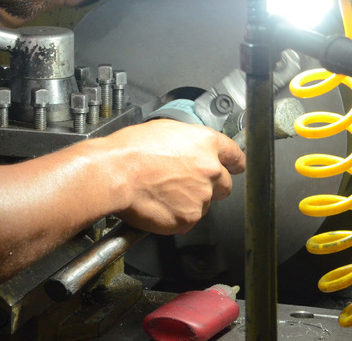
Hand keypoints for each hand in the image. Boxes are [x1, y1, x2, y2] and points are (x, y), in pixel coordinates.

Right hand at [100, 118, 244, 234]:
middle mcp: (210, 170)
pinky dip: (175, 217)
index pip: (235, 155)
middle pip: (225, 184)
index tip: (235, 167)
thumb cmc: (131, 150)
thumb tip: (187, 151)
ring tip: (163, 193)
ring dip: (189, 202)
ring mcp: (202, 196)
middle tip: (186, 185)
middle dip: (210, 186)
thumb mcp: (164, 130)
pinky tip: (159, 205)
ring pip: (204, 204)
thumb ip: (186, 143)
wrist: (116, 172)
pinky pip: (187, 221)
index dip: (235, 163)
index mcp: (206, 143)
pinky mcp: (189, 218)